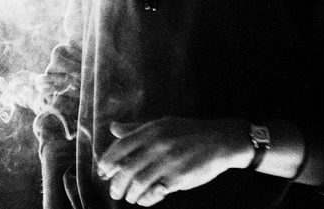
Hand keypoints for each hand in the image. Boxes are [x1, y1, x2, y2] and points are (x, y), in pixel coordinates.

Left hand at [96, 117, 247, 206]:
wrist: (220, 140)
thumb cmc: (189, 131)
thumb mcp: (162, 124)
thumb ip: (136, 128)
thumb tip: (113, 128)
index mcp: (151, 131)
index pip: (121, 146)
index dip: (108, 160)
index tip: (102, 171)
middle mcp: (157, 145)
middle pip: (127, 168)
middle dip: (116, 183)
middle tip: (114, 191)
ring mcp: (168, 162)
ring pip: (139, 182)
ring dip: (130, 193)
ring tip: (129, 197)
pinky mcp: (179, 178)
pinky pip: (156, 192)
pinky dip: (146, 198)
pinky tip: (143, 199)